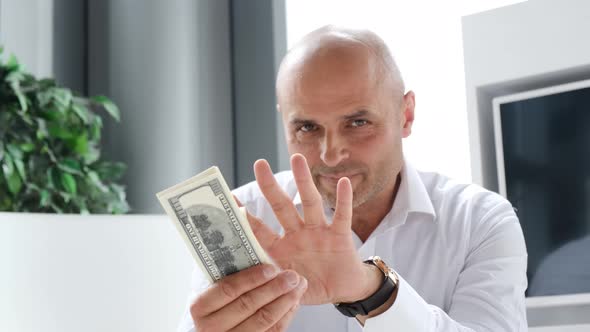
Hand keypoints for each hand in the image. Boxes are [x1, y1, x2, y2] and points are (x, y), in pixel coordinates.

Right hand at [190, 264, 307, 331]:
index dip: (251, 278)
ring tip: (299, 286)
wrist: (219, 329)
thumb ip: (225, 269)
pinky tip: (293, 301)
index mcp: (200, 307)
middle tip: (292, 275)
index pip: (227, 290)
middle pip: (248, 305)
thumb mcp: (213, 286)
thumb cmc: (216, 302)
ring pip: (263, 321)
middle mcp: (211, 327)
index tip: (271, 267)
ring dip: (285, 301)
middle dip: (274, 288)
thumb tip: (245, 231)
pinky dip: (285, 316)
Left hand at [244, 153, 380, 304]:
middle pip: (281, 206)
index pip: (259, 230)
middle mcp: (298, 234)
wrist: (343, 291)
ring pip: (310, 203)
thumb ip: (273, 285)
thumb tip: (251, 285)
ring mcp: (319, 233)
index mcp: (281, 249)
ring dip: (304, 181)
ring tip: (297, 159)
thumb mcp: (288, 289)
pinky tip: (342, 183)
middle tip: (259, 163)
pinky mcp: (340, 236)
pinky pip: (342, 216)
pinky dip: (343, 200)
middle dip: (270, 186)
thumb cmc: (312, 286)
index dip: (244, 216)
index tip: (228, 199)